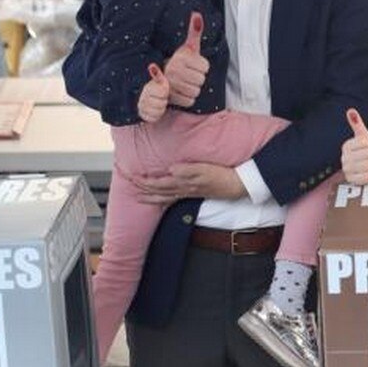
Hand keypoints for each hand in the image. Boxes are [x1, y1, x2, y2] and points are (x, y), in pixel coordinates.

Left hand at [132, 162, 246, 202]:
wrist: (238, 184)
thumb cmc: (222, 176)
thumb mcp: (205, 170)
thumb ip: (188, 170)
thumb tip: (171, 169)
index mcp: (183, 183)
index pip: (157, 183)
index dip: (143, 181)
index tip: (131, 176)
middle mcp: (183, 189)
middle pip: (157, 192)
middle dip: (142, 189)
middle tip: (129, 184)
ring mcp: (188, 192)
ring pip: (163, 196)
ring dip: (150, 196)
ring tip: (139, 195)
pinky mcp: (194, 192)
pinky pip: (173, 197)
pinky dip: (163, 198)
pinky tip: (161, 197)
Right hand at [137, 63, 169, 122]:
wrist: (151, 99)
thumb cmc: (158, 89)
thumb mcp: (160, 81)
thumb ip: (158, 75)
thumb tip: (151, 66)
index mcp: (148, 88)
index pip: (163, 92)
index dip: (165, 92)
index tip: (163, 90)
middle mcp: (142, 97)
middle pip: (161, 104)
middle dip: (164, 101)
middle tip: (162, 98)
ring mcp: (141, 107)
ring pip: (158, 112)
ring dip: (161, 108)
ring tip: (159, 103)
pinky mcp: (142, 115)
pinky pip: (153, 118)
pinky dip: (156, 116)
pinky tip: (156, 110)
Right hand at [164, 12, 209, 106]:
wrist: (162, 79)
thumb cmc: (180, 62)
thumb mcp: (188, 47)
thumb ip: (194, 31)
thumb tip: (197, 13)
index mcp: (179, 58)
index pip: (205, 67)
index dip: (202, 67)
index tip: (192, 65)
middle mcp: (172, 70)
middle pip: (201, 80)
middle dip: (198, 78)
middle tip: (188, 75)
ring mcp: (170, 84)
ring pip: (196, 91)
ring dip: (193, 89)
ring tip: (184, 83)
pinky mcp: (170, 98)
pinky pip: (190, 101)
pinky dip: (188, 98)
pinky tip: (181, 92)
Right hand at [341, 108, 367, 183]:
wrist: (362, 169)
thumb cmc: (363, 151)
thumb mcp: (363, 137)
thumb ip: (357, 124)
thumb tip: (351, 110)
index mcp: (346, 146)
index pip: (366, 144)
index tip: (367, 149)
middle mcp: (344, 158)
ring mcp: (346, 170)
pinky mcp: (351, 181)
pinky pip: (367, 177)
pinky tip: (367, 173)